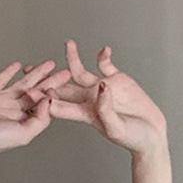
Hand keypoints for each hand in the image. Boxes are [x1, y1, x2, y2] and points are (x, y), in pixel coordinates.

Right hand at [0, 60, 71, 162]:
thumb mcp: (23, 134)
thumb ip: (40, 119)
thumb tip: (49, 101)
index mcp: (24, 121)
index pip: (44, 105)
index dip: (53, 94)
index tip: (62, 85)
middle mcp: (14, 111)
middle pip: (37, 92)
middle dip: (51, 81)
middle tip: (65, 72)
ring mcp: (1, 100)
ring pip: (23, 83)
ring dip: (36, 73)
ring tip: (49, 64)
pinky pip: (1, 79)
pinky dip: (9, 71)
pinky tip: (17, 65)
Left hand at [39, 41, 166, 155]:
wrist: (152, 135)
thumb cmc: (133, 138)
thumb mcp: (117, 128)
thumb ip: (106, 109)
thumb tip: (101, 87)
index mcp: (86, 114)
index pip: (61, 106)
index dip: (47, 100)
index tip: (36, 93)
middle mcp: (90, 99)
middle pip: (63, 87)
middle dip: (47, 79)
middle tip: (30, 69)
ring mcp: (102, 88)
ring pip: (80, 71)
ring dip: (72, 58)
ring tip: (68, 44)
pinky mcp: (117, 79)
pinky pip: (105, 64)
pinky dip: (103, 56)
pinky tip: (104, 51)